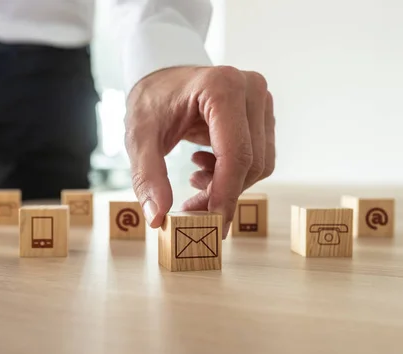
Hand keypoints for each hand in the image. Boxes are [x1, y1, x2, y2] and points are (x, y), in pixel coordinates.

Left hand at [125, 66, 274, 237]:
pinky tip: (205, 166)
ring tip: (194, 178)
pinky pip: (259, 157)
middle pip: (251, 163)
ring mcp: (261, 100)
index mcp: (222, 87)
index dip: (225, 195)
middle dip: (222, 194)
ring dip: (228, 184)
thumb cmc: (151, 102)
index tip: (210, 226)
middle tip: (191, 208)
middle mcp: (250, 89)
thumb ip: (148, 177)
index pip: (235, 154)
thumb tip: (158, 218)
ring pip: (259, 164)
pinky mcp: (263, 114)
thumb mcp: (139, 139)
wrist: (161, 78)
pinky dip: (234, 173)